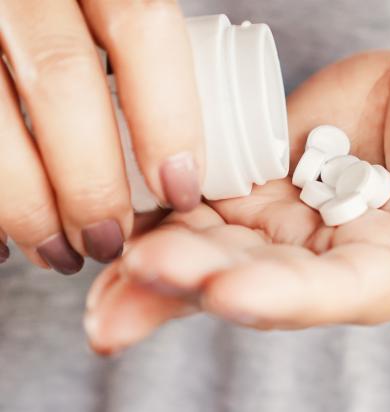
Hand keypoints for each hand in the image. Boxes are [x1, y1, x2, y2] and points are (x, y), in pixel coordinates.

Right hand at [0, 0, 203, 273]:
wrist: (7, 0)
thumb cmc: (77, 10)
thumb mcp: (114, 9)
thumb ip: (145, 51)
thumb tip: (192, 164)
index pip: (142, 28)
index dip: (167, 117)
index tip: (180, 190)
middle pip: (63, 78)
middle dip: (90, 178)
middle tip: (111, 242)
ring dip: (25, 202)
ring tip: (59, 253)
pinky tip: (3, 238)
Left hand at [84, 51, 389, 353]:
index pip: (334, 292)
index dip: (281, 294)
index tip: (228, 291)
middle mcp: (332, 263)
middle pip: (259, 279)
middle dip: (200, 278)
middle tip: (144, 268)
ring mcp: (289, 228)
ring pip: (217, 254)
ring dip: (160, 266)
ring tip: (109, 273)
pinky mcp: (256, 192)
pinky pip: (200, 213)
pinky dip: (155, 223)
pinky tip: (116, 228)